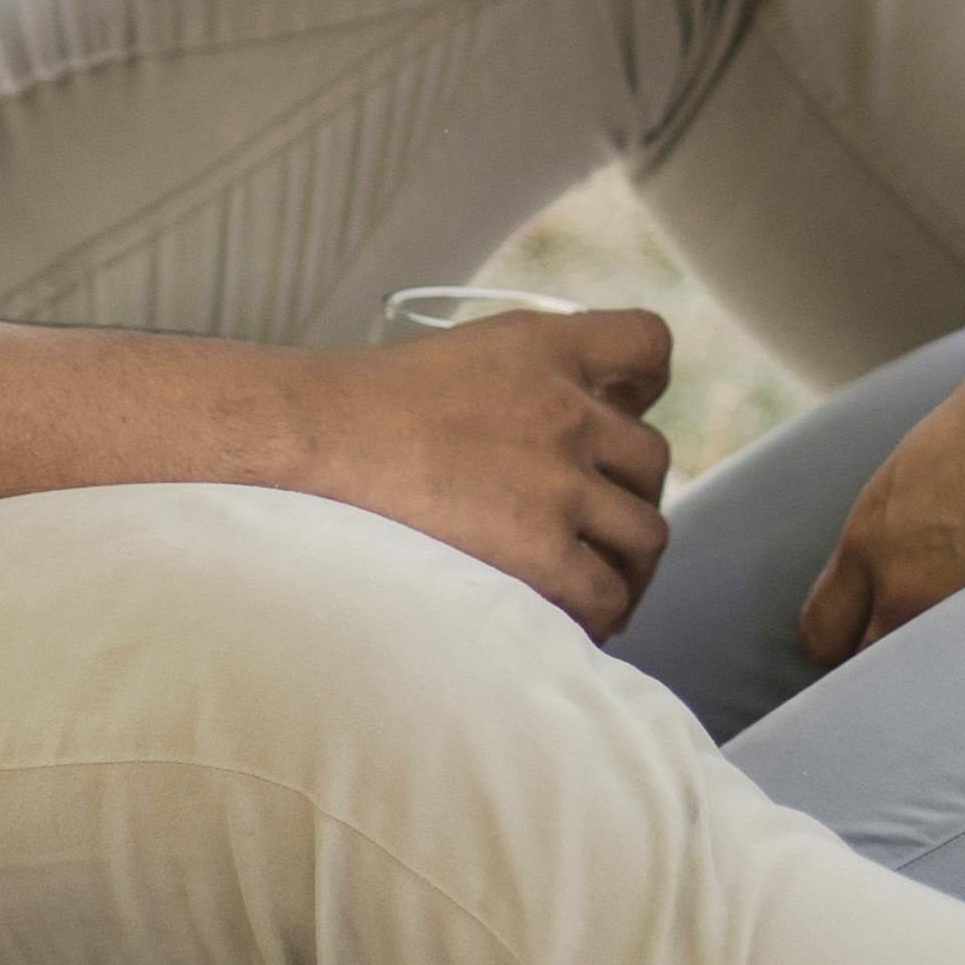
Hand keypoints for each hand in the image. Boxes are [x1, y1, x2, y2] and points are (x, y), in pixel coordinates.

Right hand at [286, 311, 675, 632]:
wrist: (312, 445)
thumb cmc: (360, 412)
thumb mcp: (458, 357)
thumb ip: (522, 382)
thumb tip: (570, 439)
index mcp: (543, 347)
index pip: (647, 344)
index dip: (646, 385)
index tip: (624, 415)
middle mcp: (565, 410)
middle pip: (652, 458)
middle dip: (631, 497)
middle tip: (600, 531)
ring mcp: (558, 484)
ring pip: (646, 534)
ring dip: (627, 563)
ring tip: (597, 587)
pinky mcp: (541, 555)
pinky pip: (606, 594)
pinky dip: (599, 614)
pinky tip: (570, 621)